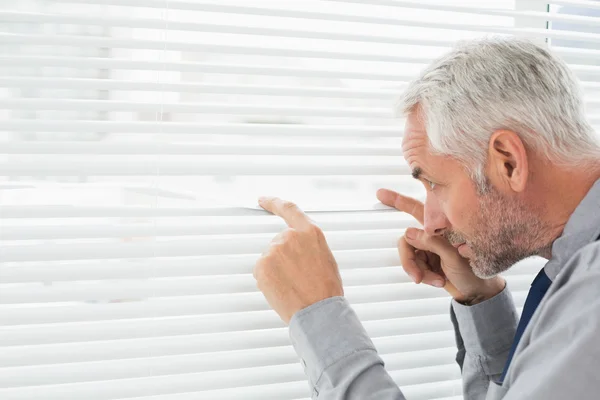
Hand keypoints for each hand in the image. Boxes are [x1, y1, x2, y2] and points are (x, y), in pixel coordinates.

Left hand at [254, 197, 342, 323]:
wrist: (318, 311)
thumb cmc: (326, 290)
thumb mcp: (325, 257)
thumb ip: (307, 246)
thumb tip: (296, 249)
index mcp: (309, 232)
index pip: (288, 209)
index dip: (273, 202)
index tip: (263, 200)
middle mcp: (289, 236)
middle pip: (278, 242)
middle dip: (283, 258)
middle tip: (295, 277)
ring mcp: (273, 250)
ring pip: (269, 258)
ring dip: (276, 270)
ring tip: (292, 285)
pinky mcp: (262, 266)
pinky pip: (261, 272)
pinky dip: (268, 281)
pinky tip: (282, 289)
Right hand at [377, 189, 503, 304]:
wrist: (476, 293)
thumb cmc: (472, 272)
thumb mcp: (454, 256)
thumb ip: (432, 243)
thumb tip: (408, 232)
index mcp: (443, 227)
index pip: (418, 209)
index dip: (399, 201)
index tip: (381, 194)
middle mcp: (433, 235)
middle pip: (408, 238)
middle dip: (408, 258)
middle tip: (414, 274)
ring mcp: (428, 249)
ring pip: (409, 255)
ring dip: (419, 270)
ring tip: (433, 279)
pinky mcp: (426, 262)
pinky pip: (414, 267)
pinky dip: (423, 276)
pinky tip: (437, 281)